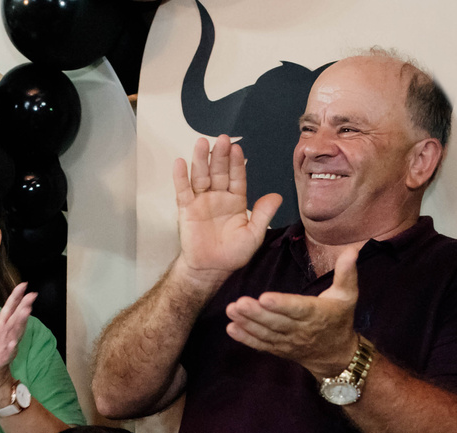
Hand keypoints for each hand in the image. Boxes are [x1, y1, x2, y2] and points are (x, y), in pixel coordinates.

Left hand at [0, 282, 35, 408]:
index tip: (24, 284)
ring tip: (26, 311)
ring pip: (13, 333)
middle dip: (22, 307)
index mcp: (2, 330)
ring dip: (19, 323)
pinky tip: (13, 341)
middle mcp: (6, 338)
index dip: (16, 298)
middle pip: (14, 319)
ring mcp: (5, 349)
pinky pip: (6, 353)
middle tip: (32, 295)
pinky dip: (10, 347)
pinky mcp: (0, 362)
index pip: (10, 311)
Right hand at [172, 135, 281, 285]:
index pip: (237, 177)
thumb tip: (276, 197)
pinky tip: (180, 163)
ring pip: (201, 176)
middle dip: (220, 156)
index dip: (237, 163)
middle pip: (219, 171)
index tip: (237, 149)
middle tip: (222, 139)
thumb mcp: (254, 235)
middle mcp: (218, 197)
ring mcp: (202, 201)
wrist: (211, 269)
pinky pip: (183, 191)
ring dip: (201, 160)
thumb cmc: (232, 254)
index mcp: (236, 200)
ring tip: (202, 144)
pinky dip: (180, 177)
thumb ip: (263, 214)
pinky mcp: (186, 209)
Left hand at [225, 244, 361, 377]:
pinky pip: (261, 345)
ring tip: (231, 311)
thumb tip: (351, 250)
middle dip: (256, 314)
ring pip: (266, 333)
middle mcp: (300, 330)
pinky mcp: (279, 349)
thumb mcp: (348, 295)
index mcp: (316, 314)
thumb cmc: (340, 319)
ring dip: (247, 323)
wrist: (336, 355)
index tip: (264, 298)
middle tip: (239, 303)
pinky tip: (231, 329)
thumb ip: (347, 273)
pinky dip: (246, 339)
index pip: (297, 308)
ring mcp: (288, 341)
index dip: (281, 304)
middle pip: (276, 322)